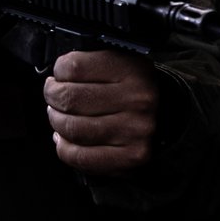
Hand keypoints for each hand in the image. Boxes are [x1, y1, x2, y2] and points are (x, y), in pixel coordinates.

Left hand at [44, 49, 158, 176]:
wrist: (166, 117)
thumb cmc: (133, 90)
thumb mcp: (121, 63)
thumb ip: (91, 63)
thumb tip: (56, 75)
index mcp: (133, 69)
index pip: (75, 66)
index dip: (59, 70)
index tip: (59, 75)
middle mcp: (137, 100)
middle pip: (70, 98)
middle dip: (53, 96)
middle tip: (53, 96)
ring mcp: (134, 131)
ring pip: (72, 128)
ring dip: (57, 122)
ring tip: (59, 116)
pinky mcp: (130, 157)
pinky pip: (80, 156)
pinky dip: (64, 147)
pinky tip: (65, 138)